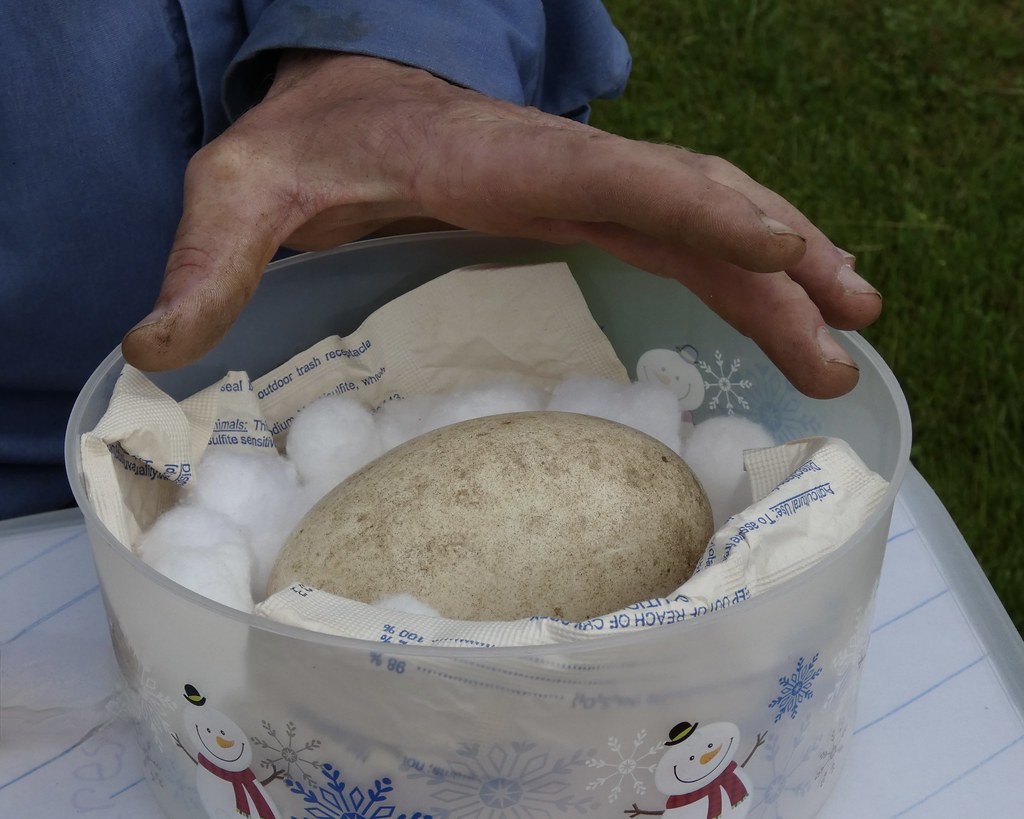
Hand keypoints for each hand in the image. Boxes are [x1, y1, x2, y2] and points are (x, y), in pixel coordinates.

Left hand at [122, 52, 880, 397]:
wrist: (344, 87)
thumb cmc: (308, 133)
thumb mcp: (242, 189)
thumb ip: (209, 259)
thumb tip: (157, 350)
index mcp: (499, 163)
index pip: (620, 179)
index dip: (702, 211)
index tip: (779, 251)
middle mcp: (564, 171)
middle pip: (696, 207)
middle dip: (781, 263)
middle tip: (852, 329)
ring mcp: (585, 189)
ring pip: (707, 225)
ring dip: (783, 273)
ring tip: (849, 335)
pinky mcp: (585, 208)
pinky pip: (680, 238)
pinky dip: (741, 274)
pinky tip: (776, 309)